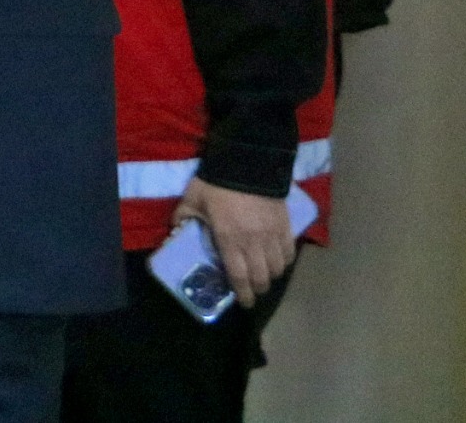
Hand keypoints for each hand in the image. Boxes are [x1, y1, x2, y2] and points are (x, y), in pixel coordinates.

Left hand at [178, 178, 296, 307]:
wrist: (247, 162)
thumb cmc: (216, 183)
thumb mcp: (193, 199)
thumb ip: (184, 217)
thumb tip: (175, 231)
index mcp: (228, 239)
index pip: (239, 276)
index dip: (243, 294)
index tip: (245, 303)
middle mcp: (253, 242)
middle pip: (261, 277)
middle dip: (258, 288)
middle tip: (253, 291)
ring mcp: (272, 235)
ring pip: (278, 267)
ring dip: (272, 276)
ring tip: (265, 276)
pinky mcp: (285, 225)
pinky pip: (289, 251)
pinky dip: (285, 260)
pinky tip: (279, 260)